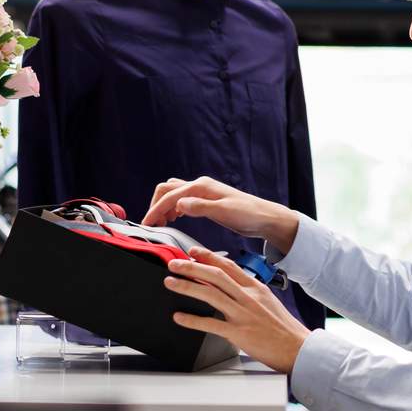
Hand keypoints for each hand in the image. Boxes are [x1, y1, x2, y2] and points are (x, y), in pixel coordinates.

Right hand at [143, 177, 299, 253]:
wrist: (264, 217)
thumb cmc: (248, 214)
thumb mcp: (224, 212)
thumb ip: (200, 207)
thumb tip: (178, 204)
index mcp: (201, 187)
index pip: (170, 195)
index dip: (155, 210)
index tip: (147, 224)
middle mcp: (200, 186)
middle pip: (167, 189)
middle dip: (156, 205)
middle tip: (152, 224)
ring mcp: (203, 192)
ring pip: (173, 193)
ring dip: (163, 206)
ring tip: (161, 223)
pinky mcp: (206, 200)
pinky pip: (182, 199)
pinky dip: (173, 207)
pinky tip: (174, 218)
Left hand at [164, 247, 310, 373]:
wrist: (297, 348)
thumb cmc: (283, 328)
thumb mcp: (268, 302)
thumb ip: (249, 294)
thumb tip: (229, 289)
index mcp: (255, 288)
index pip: (228, 266)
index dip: (208, 256)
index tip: (192, 251)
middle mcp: (248, 297)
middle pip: (215, 275)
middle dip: (191, 267)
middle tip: (174, 264)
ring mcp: (243, 314)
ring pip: (210, 294)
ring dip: (187, 286)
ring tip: (171, 282)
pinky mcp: (239, 333)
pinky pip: (211, 324)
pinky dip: (192, 320)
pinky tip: (179, 317)